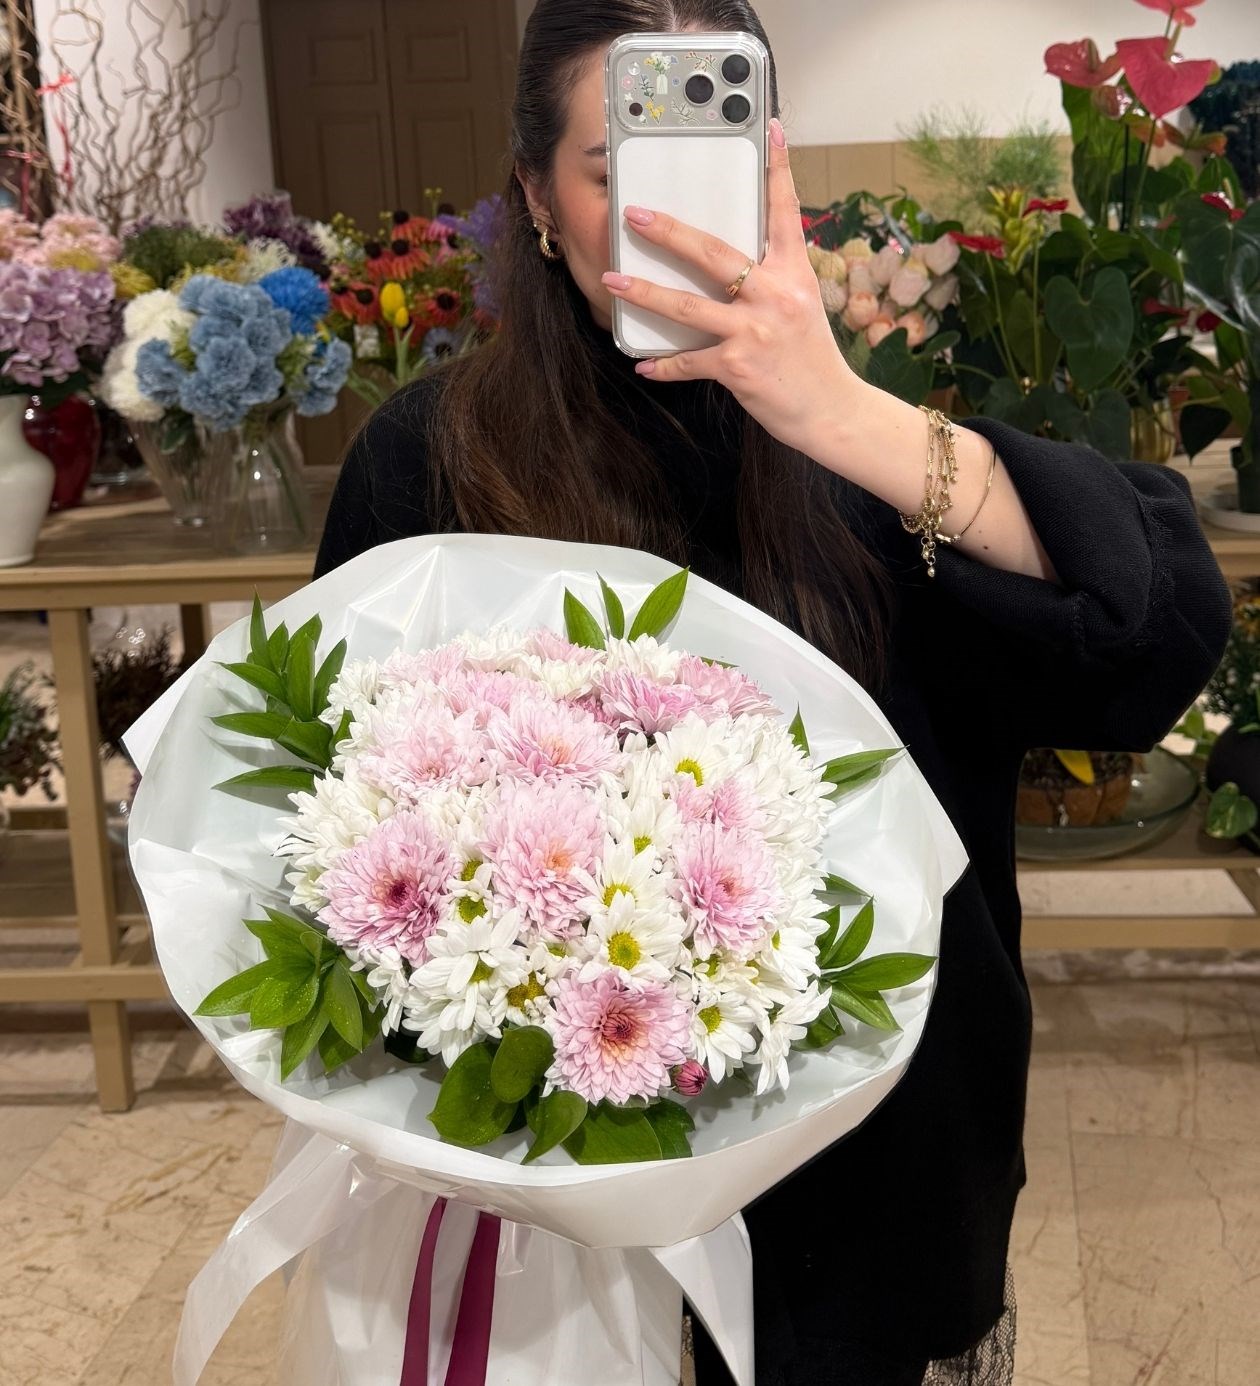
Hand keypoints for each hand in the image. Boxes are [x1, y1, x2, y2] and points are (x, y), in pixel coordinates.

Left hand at [600, 117, 865, 459]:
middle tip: (636, 215)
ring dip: (644, 292)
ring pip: (688, 306)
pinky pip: (689, 361)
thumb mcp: (802, 307)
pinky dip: (664, 365)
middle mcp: (774, 295)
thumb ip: (771, 282)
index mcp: (794, 273)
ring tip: (612, 280)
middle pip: (714, 252)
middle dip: (670, 232)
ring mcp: (754, 331)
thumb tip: (732, 267)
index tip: (771, 127)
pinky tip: (643, 365)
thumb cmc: (813, 360)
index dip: (778, 168)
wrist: (832, 412)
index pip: (785, 211)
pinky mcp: (738, 367)